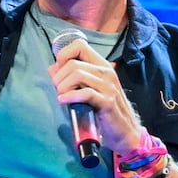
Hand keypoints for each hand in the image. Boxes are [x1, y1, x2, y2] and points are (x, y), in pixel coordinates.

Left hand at [46, 36, 149, 156]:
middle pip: (73, 62)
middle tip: (58, 89)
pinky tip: (63, 101)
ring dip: (63, 86)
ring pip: (77, 74)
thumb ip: (72, 77)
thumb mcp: (89, 90)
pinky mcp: (107, 102)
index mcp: (101, 65)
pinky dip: (70, 96)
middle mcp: (106, 72)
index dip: (64, 55)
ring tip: (61, 96)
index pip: (80, 44)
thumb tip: (52, 68)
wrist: (125, 132)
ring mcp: (108, 87)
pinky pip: (85, 93)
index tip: (59, 71)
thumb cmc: (104, 111)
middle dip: (59, 76)